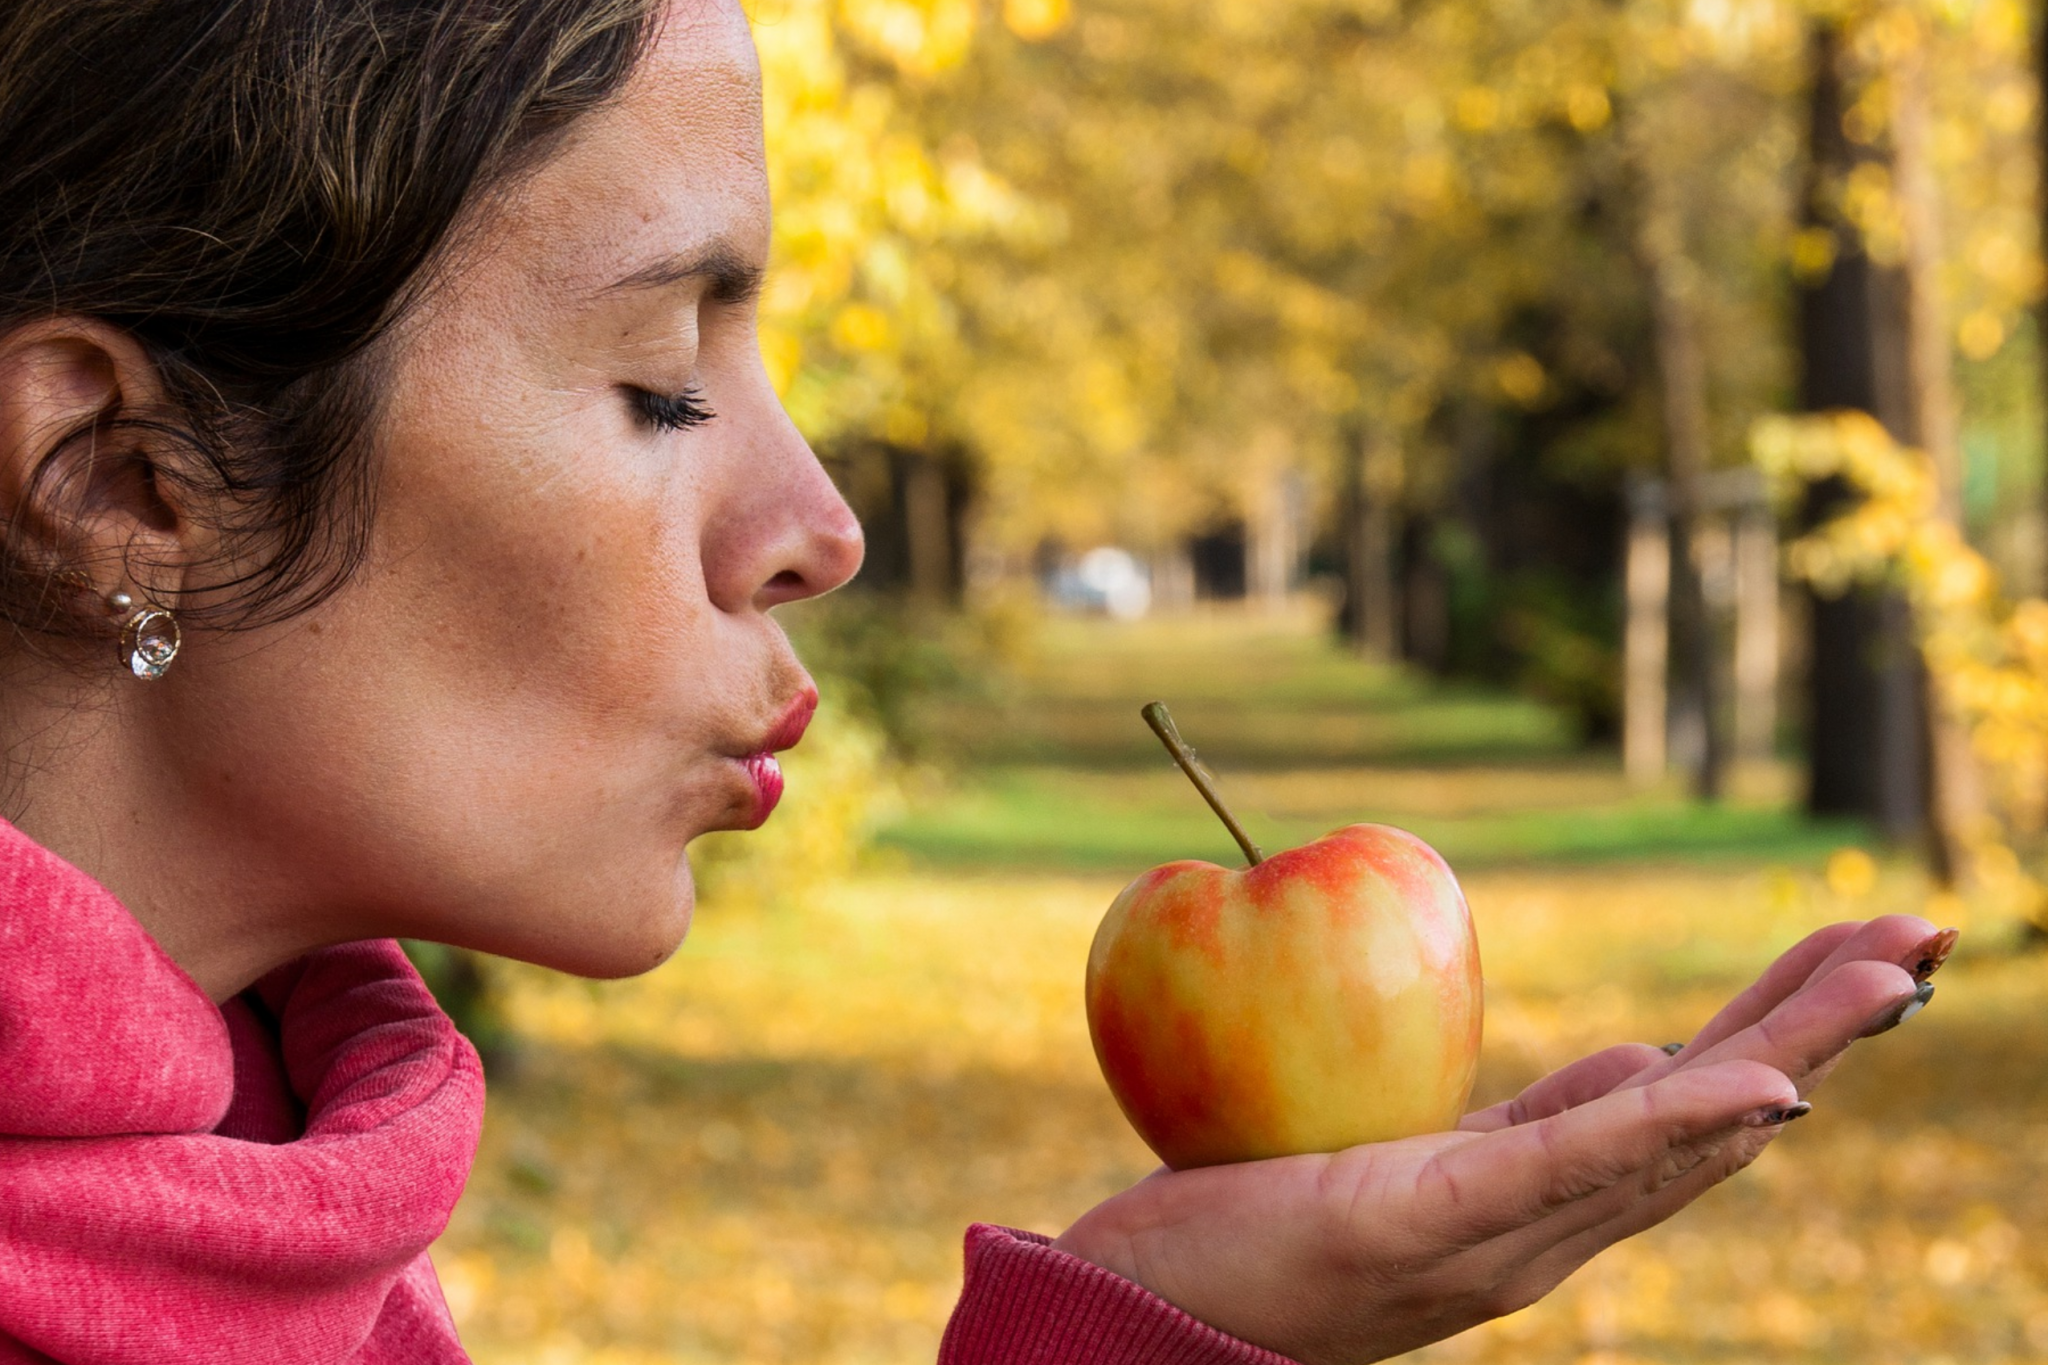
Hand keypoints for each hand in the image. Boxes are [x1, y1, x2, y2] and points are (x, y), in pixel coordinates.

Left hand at [1054, 914, 1948, 1364]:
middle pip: (1710, 1119)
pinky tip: (1757, 1087)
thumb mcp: (1416, 1164)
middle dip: (1821, 1029)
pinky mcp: (1426, 1224)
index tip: (1862, 959)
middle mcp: (1542, 1233)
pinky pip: (1565, 1168)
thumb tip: (1639, 1058)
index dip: (1787, 1038)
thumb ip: (1528, 1126)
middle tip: (1924, 936)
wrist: (1140, 1317)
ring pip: (1668, 1138)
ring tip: (1884, 977)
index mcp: (1538, 1203)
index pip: (1688, 1108)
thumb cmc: (1258, 1228)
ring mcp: (1492, 1238)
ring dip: (1788, 1056)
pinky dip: (1671, 1125)